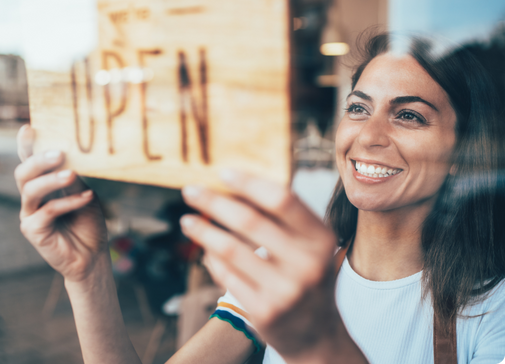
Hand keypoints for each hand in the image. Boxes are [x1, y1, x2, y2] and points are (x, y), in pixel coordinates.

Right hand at [14, 124, 108, 282]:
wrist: (93, 256)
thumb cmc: (88, 222)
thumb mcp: (86, 194)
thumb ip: (75, 178)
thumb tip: (70, 156)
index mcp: (43, 184)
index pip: (30, 161)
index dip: (26, 145)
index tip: (29, 128)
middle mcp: (32, 198)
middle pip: (23, 173)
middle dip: (39, 160)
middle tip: (59, 152)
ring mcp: (30, 214)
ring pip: (30, 190)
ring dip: (51, 179)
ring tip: (71, 173)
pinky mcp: (33, 231)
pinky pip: (47, 211)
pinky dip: (68, 202)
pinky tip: (86, 198)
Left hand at [179, 170, 343, 361]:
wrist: (317, 335)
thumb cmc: (307, 277)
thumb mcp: (310, 247)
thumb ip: (283, 219)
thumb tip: (235, 186)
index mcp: (321, 239)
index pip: (282, 199)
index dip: (249, 183)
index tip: (222, 173)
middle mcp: (307, 264)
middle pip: (249, 220)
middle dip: (213, 202)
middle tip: (189, 190)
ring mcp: (285, 290)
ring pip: (230, 248)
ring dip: (203, 230)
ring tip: (187, 220)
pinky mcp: (264, 311)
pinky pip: (226, 275)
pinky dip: (211, 258)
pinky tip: (204, 249)